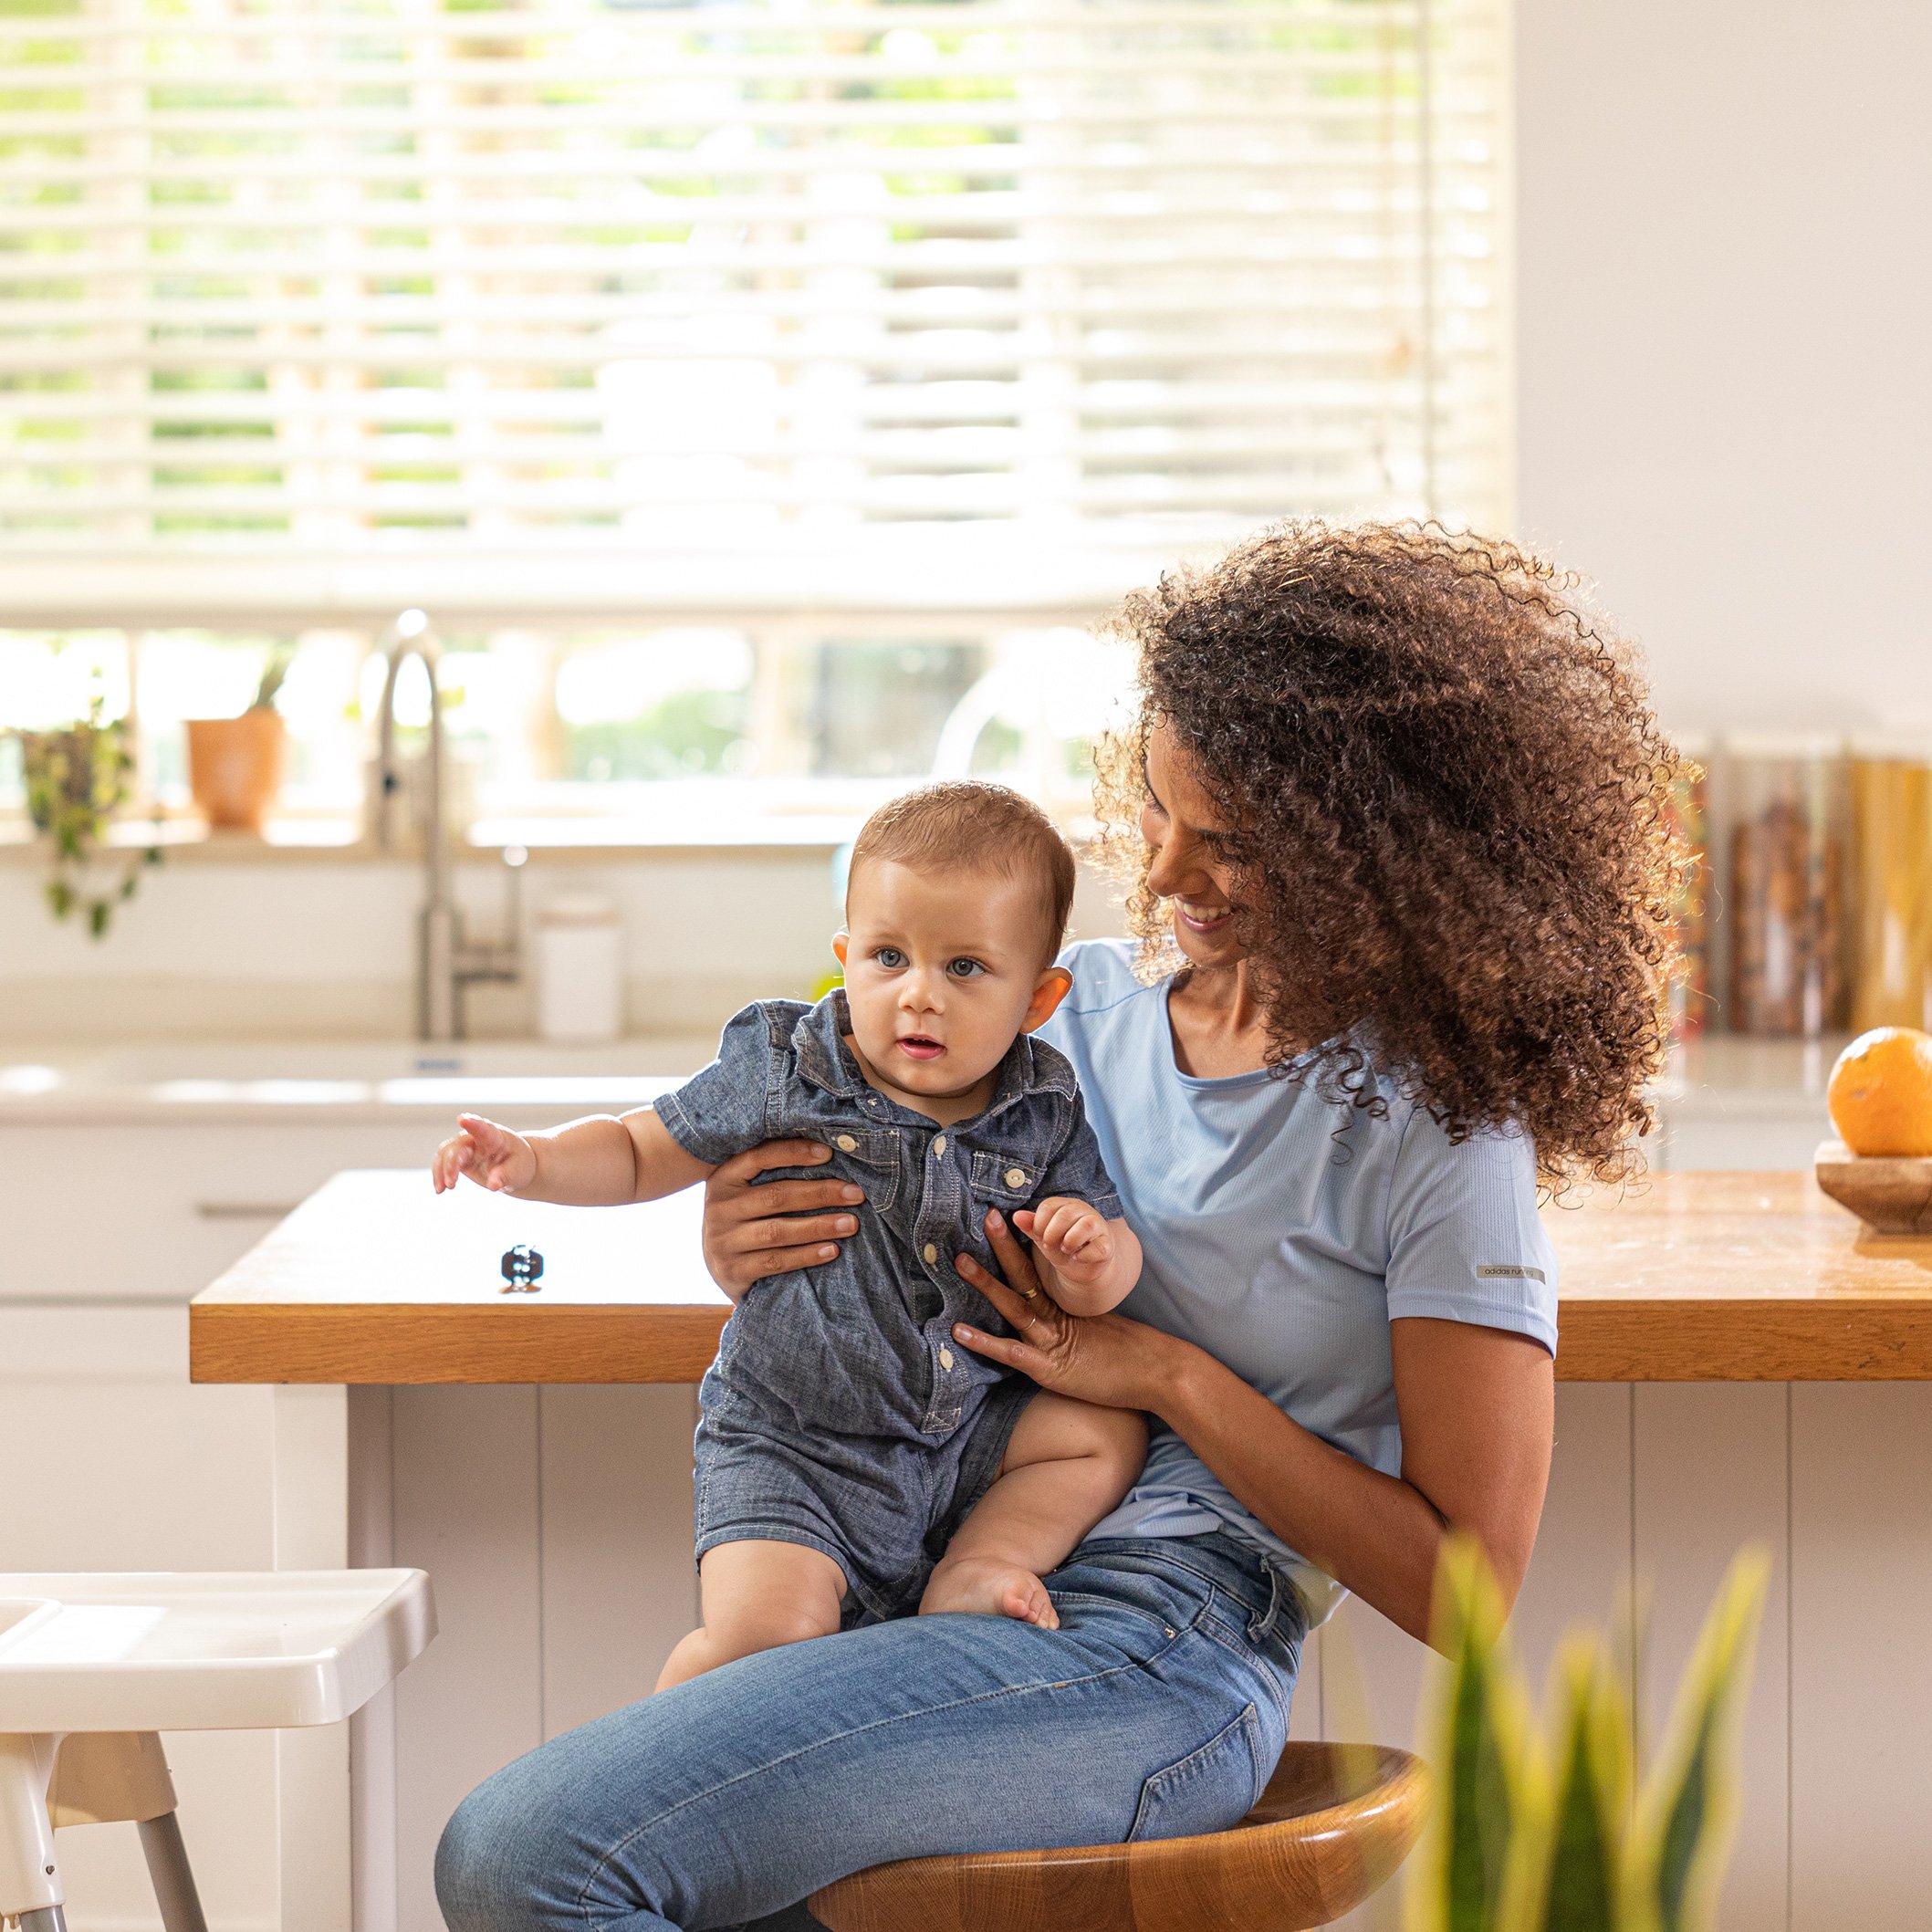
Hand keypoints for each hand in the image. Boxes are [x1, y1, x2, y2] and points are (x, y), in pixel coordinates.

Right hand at [433, 1113, 536, 1194]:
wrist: (514, 1166)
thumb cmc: (518, 1164)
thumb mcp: (518, 1171)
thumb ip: (505, 1177)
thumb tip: (493, 1186)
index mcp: (495, 1137)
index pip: (483, 1128)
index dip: (473, 1123)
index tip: (462, 1119)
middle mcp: (476, 1138)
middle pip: (458, 1145)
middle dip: (452, 1163)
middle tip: (452, 1184)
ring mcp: (465, 1147)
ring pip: (445, 1152)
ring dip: (441, 1170)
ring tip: (441, 1189)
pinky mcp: (458, 1157)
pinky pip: (443, 1162)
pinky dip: (439, 1174)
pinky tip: (439, 1190)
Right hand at [701, 1139, 865, 1304]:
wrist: (720, 1268)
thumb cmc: (746, 1218)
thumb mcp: (748, 1191)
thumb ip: (775, 1173)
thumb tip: (829, 1152)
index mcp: (724, 1178)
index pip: (759, 1156)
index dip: (794, 1152)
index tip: (829, 1153)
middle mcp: (718, 1208)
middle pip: (776, 1196)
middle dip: (820, 1193)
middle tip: (855, 1194)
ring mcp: (723, 1242)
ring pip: (777, 1231)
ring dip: (819, 1226)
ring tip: (850, 1223)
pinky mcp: (733, 1271)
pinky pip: (775, 1261)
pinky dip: (806, 1255)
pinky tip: (832, 1250)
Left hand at [952, 1208, 1183, 1414]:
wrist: (1159, 1372)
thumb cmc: (1132, 1356)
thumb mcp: (1098, 1331)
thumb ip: (1074, 1323)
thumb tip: (1061, 1317)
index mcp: (1065, 1309)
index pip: (1037, 1271)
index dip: (1018, 1246)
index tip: (1002, 1219)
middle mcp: (1056, 1318)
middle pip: (1024, 1276)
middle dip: (1003, 1246)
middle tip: (985, 1216)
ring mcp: (1052, 1342)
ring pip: (1013, 1306)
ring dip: (985, 1282)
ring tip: (959, 1261)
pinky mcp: (1049, 1369)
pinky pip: (1012, 1353)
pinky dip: (985, 1342)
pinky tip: (959, 1331)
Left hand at [1015, 1196, 1113, 1286]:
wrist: (1083, 1267)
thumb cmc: (1062, 1246)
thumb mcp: (1043, 1237)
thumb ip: (1031, 1226)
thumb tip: (1016, 1216)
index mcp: (1066, 1205)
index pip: (1048, 1206)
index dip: (1039, 1224)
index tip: (1040, 1236)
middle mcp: (1084, 1211)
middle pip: (1066, 1214)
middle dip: (1052, 1234)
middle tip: (1050, 1245)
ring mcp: (1099, 1227)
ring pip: (1086, 1226)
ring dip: (1070, 1241)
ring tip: (1066, 1249)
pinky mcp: (1108, 1244)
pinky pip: (1099, 1247)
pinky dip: (1084, 1255)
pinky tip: (1078, 1257)